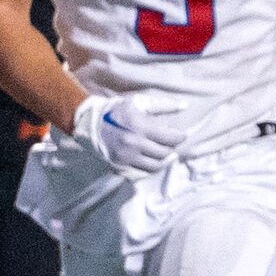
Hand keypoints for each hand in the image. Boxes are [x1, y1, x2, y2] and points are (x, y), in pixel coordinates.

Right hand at [70, 92, 186, 175]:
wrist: (90, 123)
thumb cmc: (116, 110)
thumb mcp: (138, 102)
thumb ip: (162, 105)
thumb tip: (185, 106)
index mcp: (140, 127)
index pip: (169, 139)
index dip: (180, 138)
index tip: (182, 135)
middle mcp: (134, 144)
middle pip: (164, 154)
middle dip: (173, 149)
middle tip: (173, 145)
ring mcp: (127, 157)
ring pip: (155, 166)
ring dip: (164, 161)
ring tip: (166, 154)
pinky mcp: (120, 165)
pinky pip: (142, 172)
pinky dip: (150, 167)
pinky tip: (152, 159)